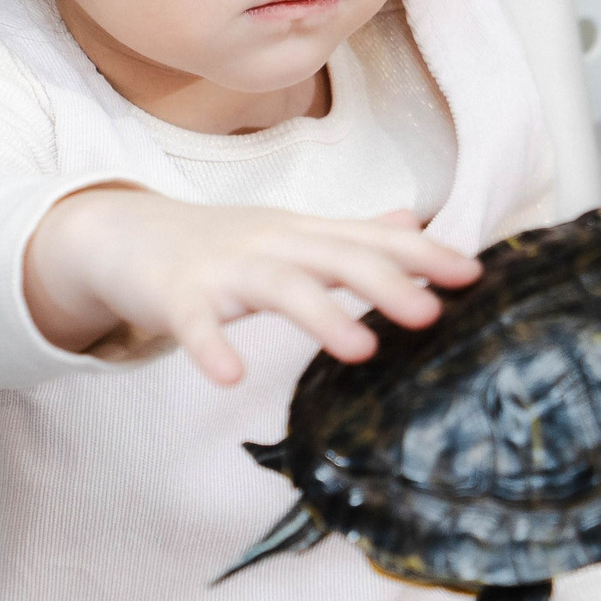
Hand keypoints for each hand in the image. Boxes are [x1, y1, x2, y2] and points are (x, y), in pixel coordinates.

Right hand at [24, 189, 477, 382]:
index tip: (474, 276)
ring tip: (362, 350)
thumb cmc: (220, 243)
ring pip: (279, 286)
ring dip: (320, 315)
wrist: (125, 232)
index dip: (423, 255)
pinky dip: (210, 347)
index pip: (373, 240)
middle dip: (386, 284)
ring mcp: (224, 268)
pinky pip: (195, 324)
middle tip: (432, 315)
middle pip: (336, 258)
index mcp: (304, 234)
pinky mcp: (177, 296)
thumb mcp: (291, 234)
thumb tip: (415, 222)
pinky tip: (228, 377)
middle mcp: (272, 244)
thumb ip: (352, 234)